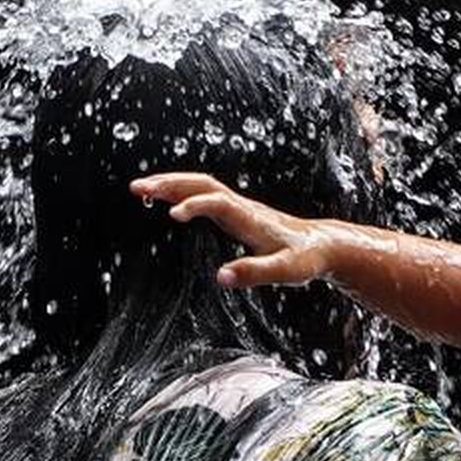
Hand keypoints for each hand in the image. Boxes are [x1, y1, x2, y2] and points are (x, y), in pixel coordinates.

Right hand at [129, 172, 338, 288]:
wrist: (322, 245)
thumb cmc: (305, 259)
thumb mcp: (285, 272)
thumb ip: (255, 273)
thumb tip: (220, 277)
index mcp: (250, 218)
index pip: (218, 202)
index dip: (195, 205)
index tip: (172, 215)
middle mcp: (241, 206)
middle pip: (201, 183)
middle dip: (169, 183)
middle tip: (137, 188)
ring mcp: (238, 206)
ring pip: (200, 184)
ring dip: (170, 183)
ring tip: (140, 189)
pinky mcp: (236, 210)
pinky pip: (203, 193)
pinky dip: (181, 191)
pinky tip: (166, 200)